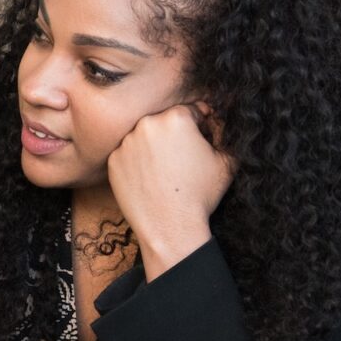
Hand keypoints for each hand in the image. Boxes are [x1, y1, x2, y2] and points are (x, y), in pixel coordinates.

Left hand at [106, 103, 234, 277]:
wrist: (170, 228)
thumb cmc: (201, 195)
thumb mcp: (227, 160)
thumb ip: (225, 129)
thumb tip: (217, 115)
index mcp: (176, 118)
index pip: (190, 112)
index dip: (198, 128)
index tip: (200, 145)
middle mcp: (147, 124)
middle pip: (164, 122)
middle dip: (174, 136)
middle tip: (182, 161)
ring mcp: (126, 143)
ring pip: (144, 137)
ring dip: (154, 147)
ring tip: (166, 172)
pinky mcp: (113, 161)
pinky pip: (128, 154)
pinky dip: (137, 163)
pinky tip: (150, 180)